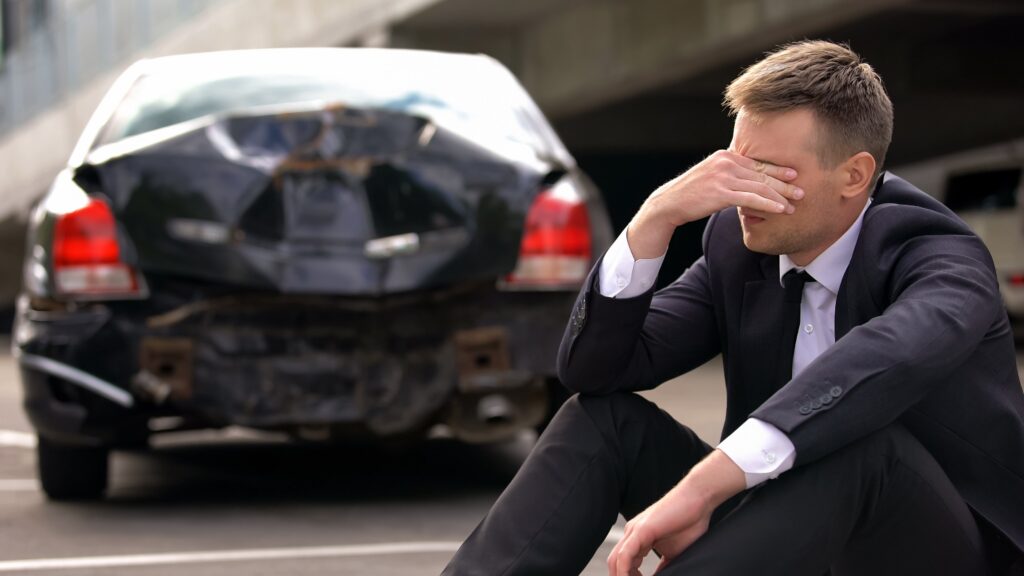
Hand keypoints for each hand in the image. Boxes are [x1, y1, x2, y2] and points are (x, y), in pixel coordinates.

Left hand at [607, 450, 745, 575]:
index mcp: (637, 539)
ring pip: (616, 560)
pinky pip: (625, 554)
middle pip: (615, 563)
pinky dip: (624, 571)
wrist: (698, 498)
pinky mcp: (641, 530)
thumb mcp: (675, 552)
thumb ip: (664, 566)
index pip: (623, 564)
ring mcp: (634, 531)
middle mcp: (631, 534)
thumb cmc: (690, 522)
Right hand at [626, 151, 801, 258]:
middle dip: (785, 184)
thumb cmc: (691, 194)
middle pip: (762, 174)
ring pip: (760, 186)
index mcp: (725, 155)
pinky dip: (768, 204)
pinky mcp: (720, 192)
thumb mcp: (711, 177)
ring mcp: (723, 176)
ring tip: (794, 205)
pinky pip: (751, 198)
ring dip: (780, 196)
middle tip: (802, 191)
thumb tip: (747, 179)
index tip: (794, 175)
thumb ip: (729, 174)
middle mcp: (726, 162)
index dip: (778, 169)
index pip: (758, 163)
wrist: (668, 204)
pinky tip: (780, 209)